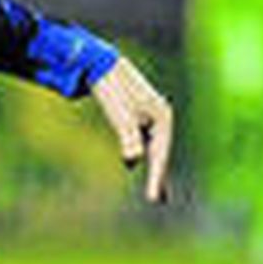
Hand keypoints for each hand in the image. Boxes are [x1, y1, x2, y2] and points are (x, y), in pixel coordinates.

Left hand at [91, 55, 173, 202]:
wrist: (99, 63)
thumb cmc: (111, 88)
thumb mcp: (120, 115)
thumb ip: (128, 138)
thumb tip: (132, 162)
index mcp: (162, 117)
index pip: (160, 155)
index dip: (157, 178)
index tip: (153, 200)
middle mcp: (161, 117)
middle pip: (161, 152)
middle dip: (160, 176)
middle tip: (158, 200)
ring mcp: (152, 115)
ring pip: (154, 147)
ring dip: (154, 167)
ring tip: (156, 191)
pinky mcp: (141, 114)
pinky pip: (146, 141)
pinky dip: (145, 155)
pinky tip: (136, 163)